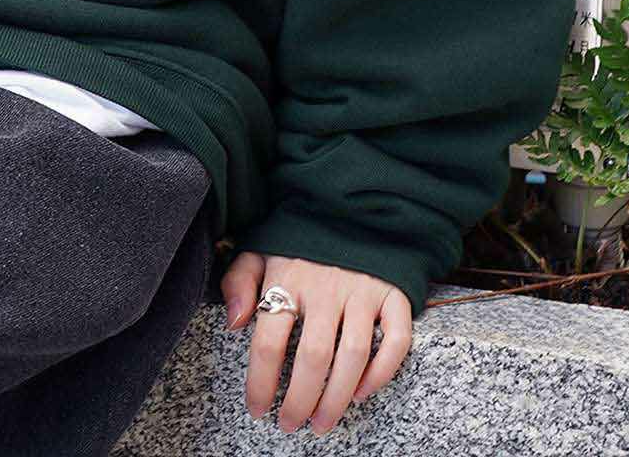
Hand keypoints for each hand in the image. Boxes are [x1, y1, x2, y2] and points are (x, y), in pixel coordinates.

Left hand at [218, 249, 411, 434]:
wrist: (349, 204)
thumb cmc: (298, 238)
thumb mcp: (259, 250)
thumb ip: (238, 283)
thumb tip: (233, 323)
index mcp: (287, 276)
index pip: (269, 341)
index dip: (261, 382)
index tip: (257, 409)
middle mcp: (325, 286)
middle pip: (312, 356)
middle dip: (300, 400)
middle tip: (291, 424)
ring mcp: (362, 290)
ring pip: (352, 356)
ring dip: (337, 398)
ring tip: (322, 422)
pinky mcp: (393, 293)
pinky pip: (396, 340)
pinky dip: (382, 371)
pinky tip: (363, 393)